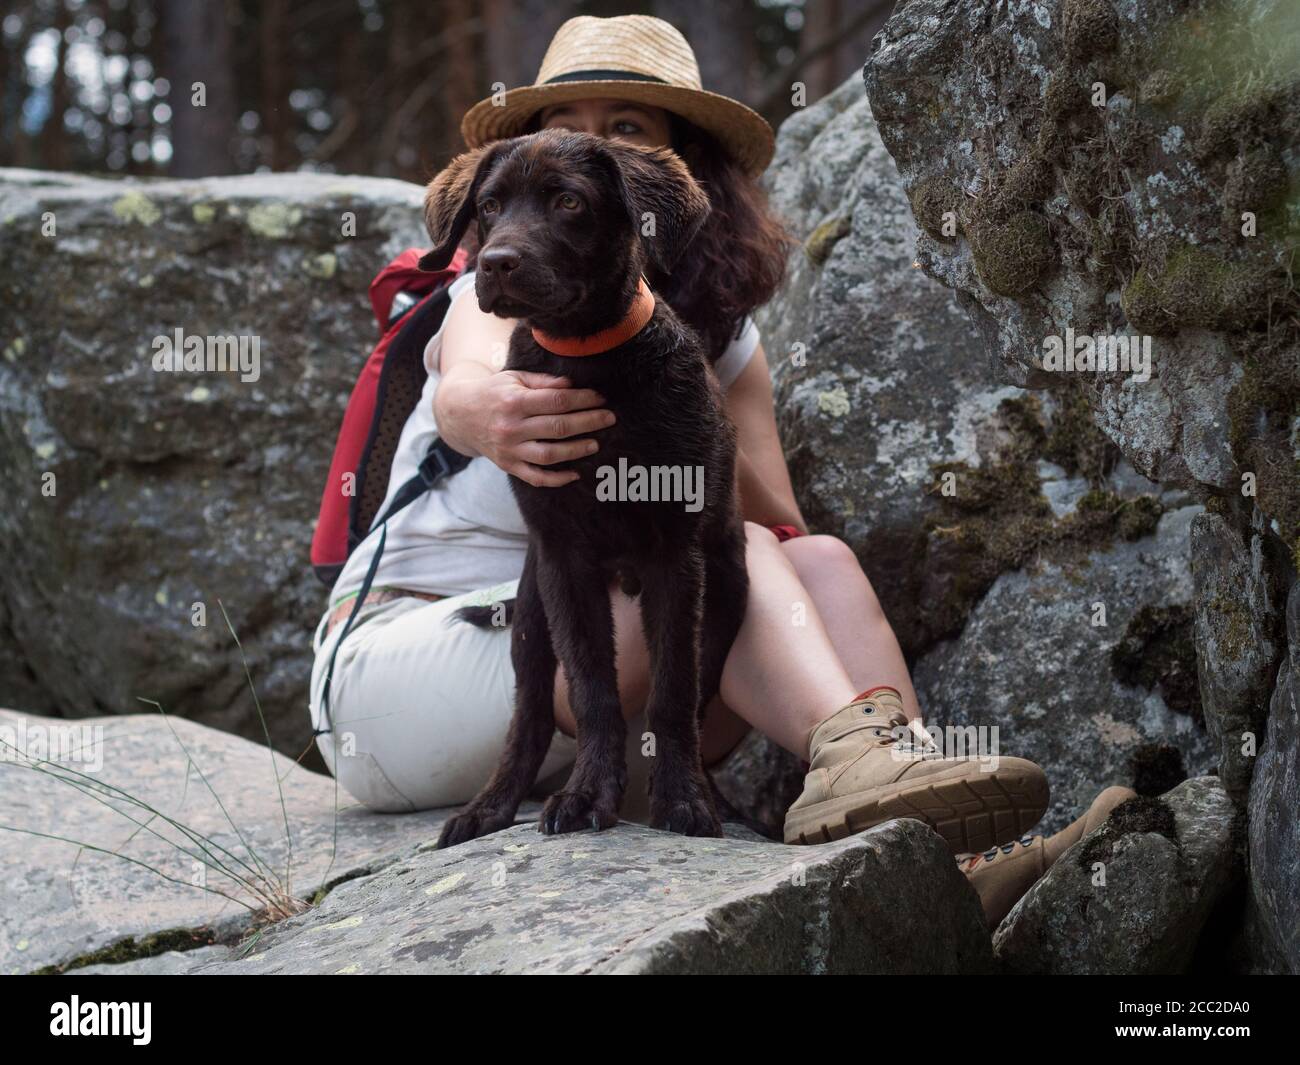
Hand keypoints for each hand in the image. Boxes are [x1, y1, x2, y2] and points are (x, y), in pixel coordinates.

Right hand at [435, 368, 615, 486]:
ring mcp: (509, 449)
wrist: (459, 414)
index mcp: (514, 401)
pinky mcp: (508, 465)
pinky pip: (535, 477)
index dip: (582, 400)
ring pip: (549, 455)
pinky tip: (575, 474)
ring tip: (595, 444)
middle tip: (609, 419)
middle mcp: (511, 427)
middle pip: (557, 427)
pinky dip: (556, 479)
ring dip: (576, 450)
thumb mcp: (515, 378)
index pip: (556, 401)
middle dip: (588, 422)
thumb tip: (572, 386)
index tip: (601, 399)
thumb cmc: (494, 392)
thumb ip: (544, 383)